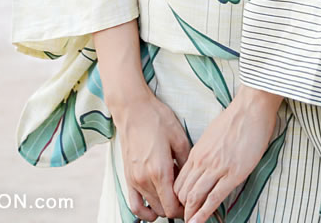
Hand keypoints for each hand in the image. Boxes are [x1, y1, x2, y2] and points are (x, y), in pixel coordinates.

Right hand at [111, 88, 190, 221]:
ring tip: (173, 193)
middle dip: (176, 207)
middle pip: (163, 210)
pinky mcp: (127, 177)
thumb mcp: (179, 138)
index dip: (185, 209)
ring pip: (151, 207)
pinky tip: (153, 207)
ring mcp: (134, 180)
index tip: (193, 203)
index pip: (172, 207)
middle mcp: (145, 180)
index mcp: (160, 171)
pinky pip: (134, 205)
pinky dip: (144, 212)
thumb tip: (191, 180)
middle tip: (186, 195)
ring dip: (163, 206)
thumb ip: (186, 164)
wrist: (133, 109)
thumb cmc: (156, 119)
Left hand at [174, 85, 282, 222]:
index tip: (181, 207)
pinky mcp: (233, 175)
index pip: (179, 181)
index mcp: (196, 152)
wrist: (250, 109)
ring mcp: (217, 169)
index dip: (178, 197)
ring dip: (191, 214)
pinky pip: (214, 199)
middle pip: (183, 192)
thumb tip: (202, 165)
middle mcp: (202, 162)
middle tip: (185, 218)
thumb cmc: (235, 119)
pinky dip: (204, 214)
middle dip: (182, 209)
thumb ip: (204, 152)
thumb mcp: (211, 135)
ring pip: (195, 198)